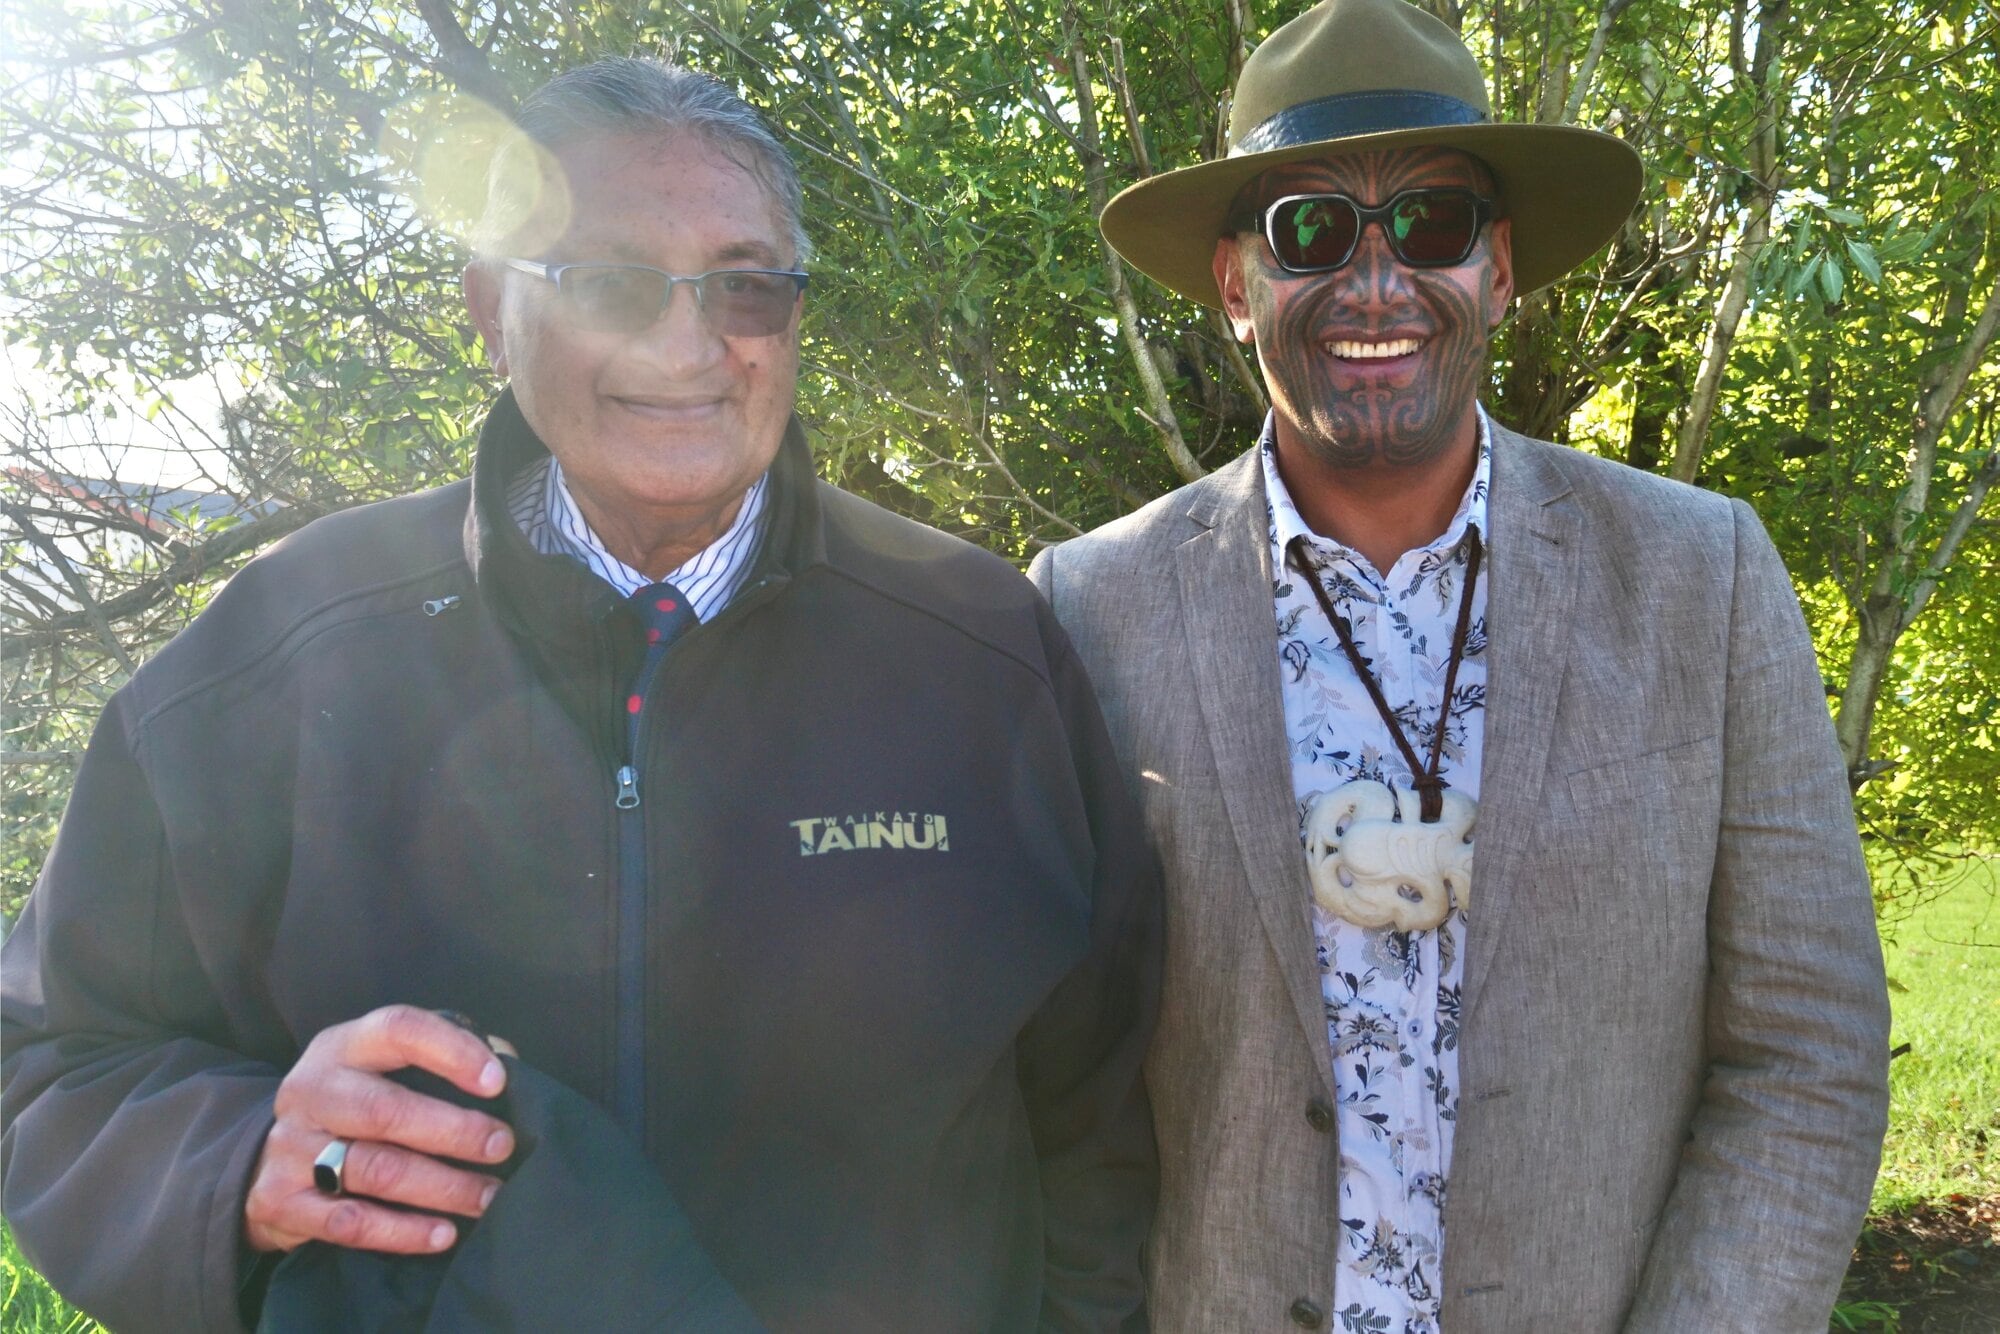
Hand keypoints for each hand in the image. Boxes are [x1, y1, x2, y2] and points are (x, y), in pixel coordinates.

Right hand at [243, 1005, 514, 1254]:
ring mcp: (290, 1147)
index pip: (398, 1030)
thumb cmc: (356, 1099)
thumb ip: (444, 1055)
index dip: (452, 1052)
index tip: (497, 1082)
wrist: (267, 1156)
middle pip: (385, 1110)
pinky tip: (443, 1234)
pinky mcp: (280, 1201)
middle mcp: (311, 1090)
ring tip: (487, 1197)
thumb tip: (506, 1059)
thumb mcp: (385, 1064)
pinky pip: (350, 1222)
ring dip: (442, 1187)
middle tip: (502, 1146)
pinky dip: (402, 1231)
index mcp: (342, 1046)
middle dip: (455, 1131)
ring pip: (375, 1169)